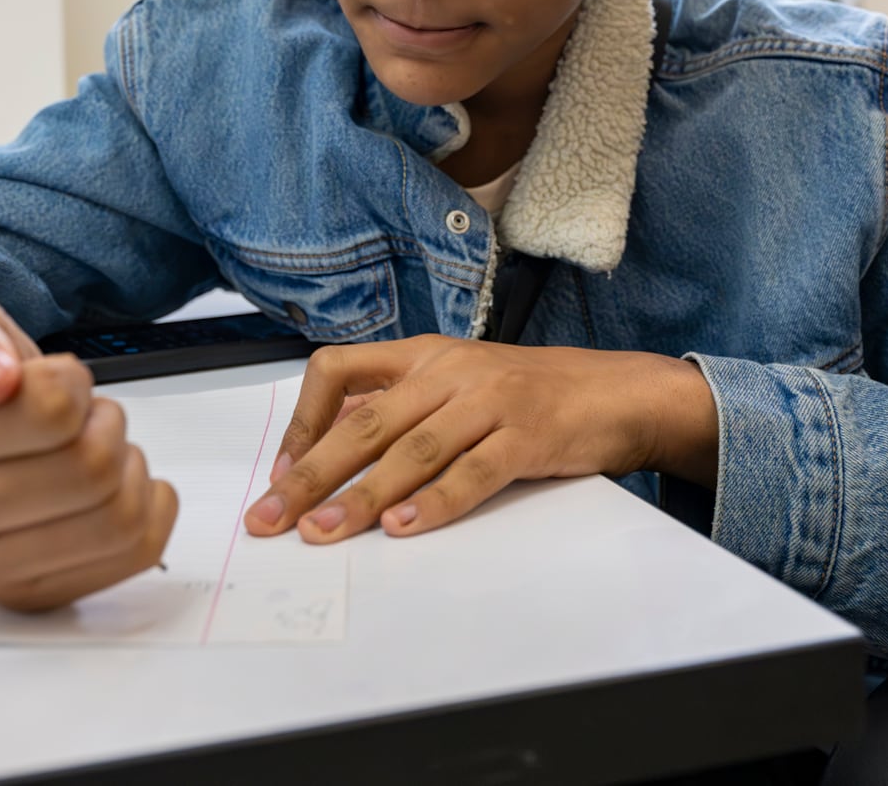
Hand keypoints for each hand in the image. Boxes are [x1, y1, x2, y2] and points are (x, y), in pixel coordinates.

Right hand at [0, 287, 177, 610]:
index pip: (49, 411)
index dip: (71, 381)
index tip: (52, 378)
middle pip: (89, 470)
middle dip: (103, 424)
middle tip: (79, 415)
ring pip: (116, 518)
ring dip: (126, 466)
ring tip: (92, 447)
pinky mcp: (21, 597)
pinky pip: (132, 554)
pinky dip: (148, 507)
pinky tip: (118, 485)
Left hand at [241, 334, 712, 543]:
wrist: (617, 392)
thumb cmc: (530, 394)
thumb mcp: (458, 384)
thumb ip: (400, 406)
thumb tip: (330, 444)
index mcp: (424, 355)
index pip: (338, 369)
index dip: (303, 421)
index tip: (281, 470)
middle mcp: (450, 372)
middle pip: (365, 424)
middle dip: (310, 475)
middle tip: (270, 518)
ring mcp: (490, 402)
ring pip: (411, 451)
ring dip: (360, 498)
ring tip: (322, 532)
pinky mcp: (527, 436)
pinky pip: (472, 473)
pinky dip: (434, 502)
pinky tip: (402, 528)